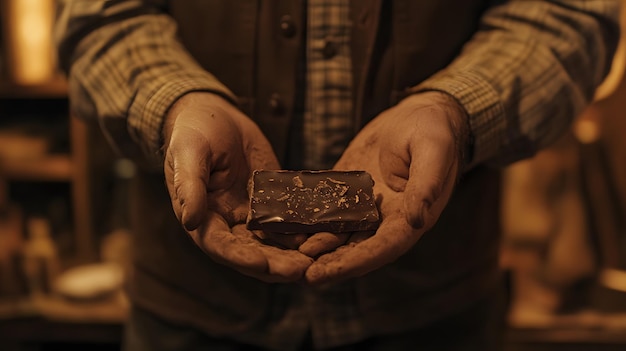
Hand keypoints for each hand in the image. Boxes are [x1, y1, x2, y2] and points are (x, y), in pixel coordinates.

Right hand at [163, 92, 311, 281]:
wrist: (216, 116)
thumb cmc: (194, 133)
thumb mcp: (189, 154)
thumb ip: (190, 187)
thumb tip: (190, 221)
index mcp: (203, 218)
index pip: (220, 246)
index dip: (239, 257)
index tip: (261, 263)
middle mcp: (229, 224)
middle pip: (252, 253)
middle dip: (275, 264)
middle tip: (301, 269)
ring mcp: (253, 215)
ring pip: (274, 242)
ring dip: (294, 254)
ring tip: (317, 259)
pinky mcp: (274, 202)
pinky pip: (290, 219)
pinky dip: (306, 229)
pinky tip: (326, 234)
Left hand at [302, 91, 469, 284]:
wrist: (420, 112)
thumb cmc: (433, 130)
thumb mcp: (434, 152)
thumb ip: (427, 185)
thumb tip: (417, 219)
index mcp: (409, 216)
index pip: (381, 248)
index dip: (354, 263)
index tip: (327, 274)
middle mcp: (385, 217)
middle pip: (355, 247)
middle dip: (329, 262)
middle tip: (301, 274)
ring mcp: (363, 204)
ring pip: (337, 230)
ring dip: (315, 244)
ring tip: (288, 253)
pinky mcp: (347, 187)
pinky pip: (325, 204)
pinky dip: (307, 214)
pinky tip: (285, 220)